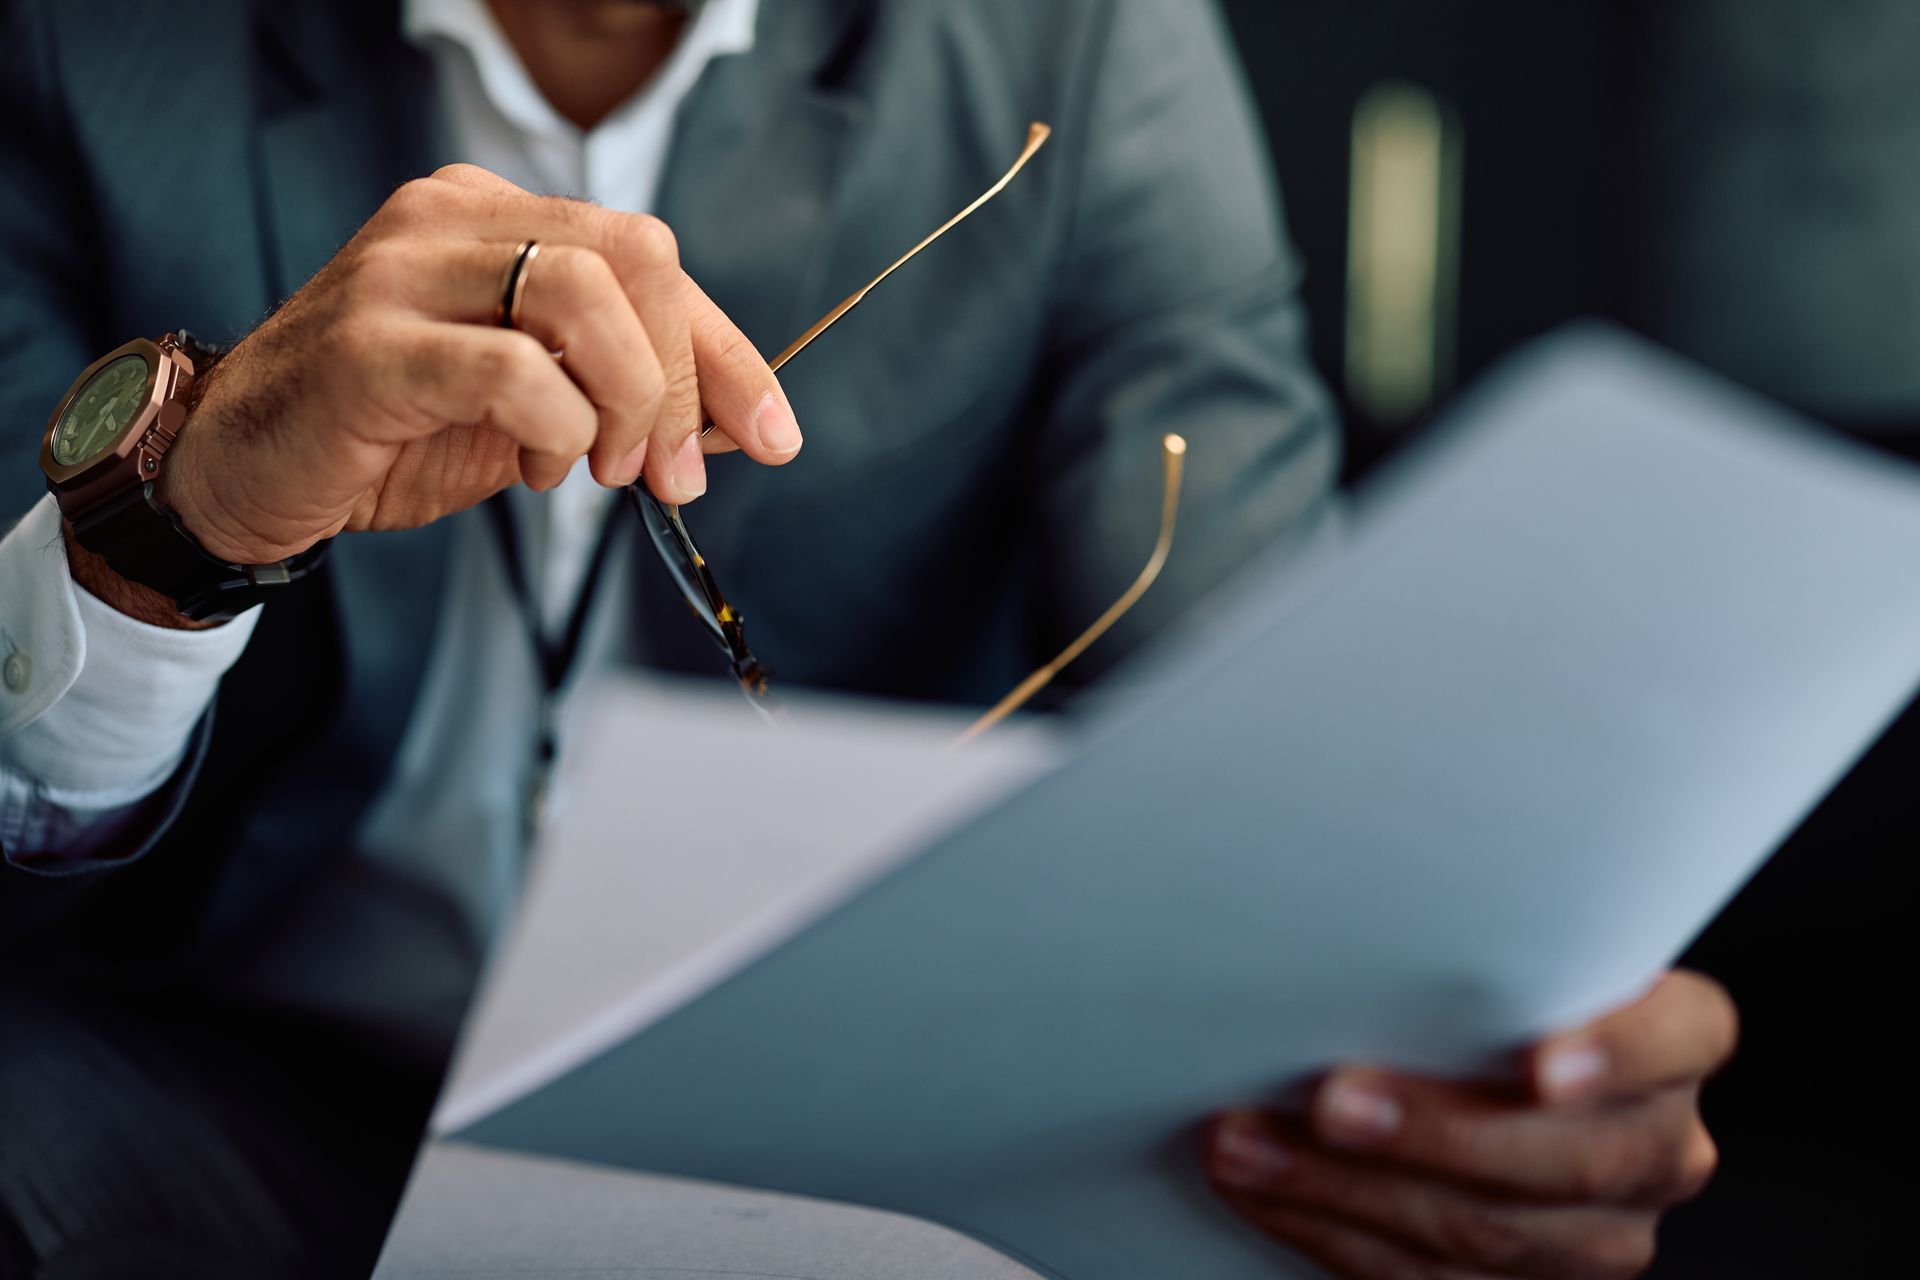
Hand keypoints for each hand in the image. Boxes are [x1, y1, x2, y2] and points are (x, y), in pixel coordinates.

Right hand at [158, 164, 802, 567]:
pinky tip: (537, 468)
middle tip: (668, 473)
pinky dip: (558, 430)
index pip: (651, 258)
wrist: (242, 471)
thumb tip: (739, 425)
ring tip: (593, 469)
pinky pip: (513, 369)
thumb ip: (627, 401)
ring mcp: (403, 271)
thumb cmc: (389, 434)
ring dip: (624, 403)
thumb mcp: (534, 416)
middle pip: (635, 256)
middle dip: (682, 380)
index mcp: (496, 216)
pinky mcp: (369, 344)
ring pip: (582, 296)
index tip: (774, 433)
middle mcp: (450, 219)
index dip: (727, 352)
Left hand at [1205, 971, 1737, 1278]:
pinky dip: (1329, 1230)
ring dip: (1344, 1191)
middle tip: (1330, 1102)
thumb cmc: (1471, 982)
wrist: (1465, 1065)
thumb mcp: (1499, 947)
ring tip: (1246, 1146)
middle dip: (1432, 1135)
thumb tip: (1359, 921)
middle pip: (1568, 1157)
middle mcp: (1656, 1144)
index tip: (1538, 1065)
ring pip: (1486, 1233)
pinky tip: (1263, 1190)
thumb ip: (1478, 943)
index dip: (1615, 1054)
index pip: (1680, 1037)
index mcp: (1676, 1042)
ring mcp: (1598, 1232)